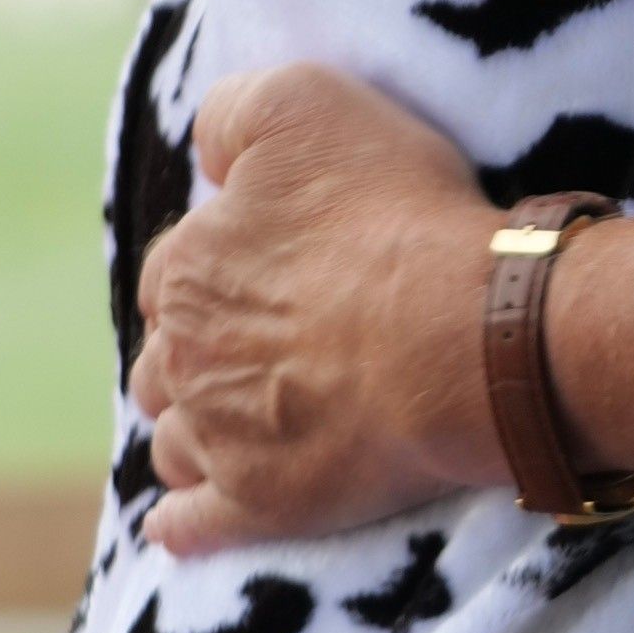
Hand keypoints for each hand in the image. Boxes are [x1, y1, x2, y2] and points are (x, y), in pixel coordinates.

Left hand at [133, 69, 504, 551]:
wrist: (469, 337)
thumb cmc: (399, 218)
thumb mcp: (309, 106)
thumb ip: (236, 112)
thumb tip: (205, 154)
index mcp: (189, 268)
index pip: (170, 273)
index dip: (214, 273)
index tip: (262, 279)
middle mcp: (186, 355)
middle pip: (164, 362)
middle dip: (195, 359)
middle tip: (256, 357)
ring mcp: (220, 438)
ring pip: (173, 442)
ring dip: (190, 435)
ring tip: (235, 432)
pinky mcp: (261, 504)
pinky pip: (192, 526)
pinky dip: (184, 523)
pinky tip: (186, 522)